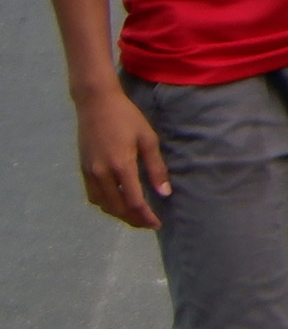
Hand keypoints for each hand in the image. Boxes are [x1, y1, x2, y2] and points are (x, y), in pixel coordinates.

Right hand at [72, 85, 166, 229]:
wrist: (96, 104)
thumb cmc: (127, 118)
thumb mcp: (148, 139)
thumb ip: (156, 168)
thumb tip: (164, 193)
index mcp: (121, 166)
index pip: (133, 202)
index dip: (145, 216)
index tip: (157, 224)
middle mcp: (101, 173)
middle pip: (117, 208)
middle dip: (133, 219)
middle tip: (148, 223)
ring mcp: (89, 172)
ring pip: (103, 204)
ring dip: (119, 214)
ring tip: (135, 216)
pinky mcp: (82, 169)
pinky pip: (93, 195)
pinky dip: (106, 204)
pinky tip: (117, 203)